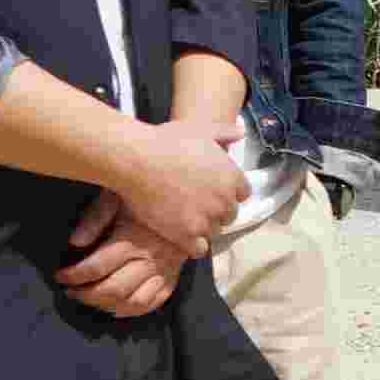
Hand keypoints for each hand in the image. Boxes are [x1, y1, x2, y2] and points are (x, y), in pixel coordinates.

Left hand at [53, 192, 186, 318]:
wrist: (185, 200)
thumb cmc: (144, 196)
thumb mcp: (115, 197)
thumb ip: (94, 218)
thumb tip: (74, 242)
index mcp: (131, 239)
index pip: (96, 267)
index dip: (73, 275)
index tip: (60, 276)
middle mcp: (148, 259)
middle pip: (113, 289)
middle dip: (85, 295)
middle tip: (70, 291)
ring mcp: (163, 272)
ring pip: (132, 302)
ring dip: (106, 306)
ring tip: (89, 299)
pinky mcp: (173, 279)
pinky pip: (152, 304)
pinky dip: (131, 311)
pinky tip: (115, 308)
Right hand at [118, 114, 247, 251]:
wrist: (137, 159)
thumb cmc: (167, 141)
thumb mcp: (202, 130)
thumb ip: (225, 133)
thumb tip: (241, 132)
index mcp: (232, 177)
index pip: (242, 194)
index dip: (227, 193)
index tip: (211, 190)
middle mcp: (224, 201)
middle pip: (229, 215)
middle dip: (215, 211)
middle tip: (195, 204)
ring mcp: (206, 219)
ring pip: (213, 231)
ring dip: (202, 227)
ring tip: (183, 218)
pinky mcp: (186, 235)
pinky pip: (199, 249)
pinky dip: (192, 245)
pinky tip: (180, 235)